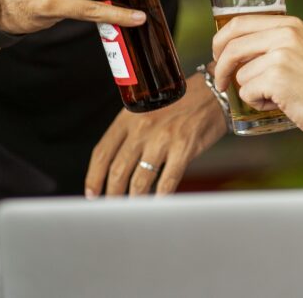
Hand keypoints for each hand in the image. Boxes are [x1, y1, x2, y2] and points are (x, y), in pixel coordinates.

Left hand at [84, 72, 227, 196]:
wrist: (212, 93)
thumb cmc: (178, 103)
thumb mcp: (146, 110)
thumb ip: (131, 133)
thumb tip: (117, 165)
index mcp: (128, 118)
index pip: (102, 152)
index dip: (93, 177)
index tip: (91, 193)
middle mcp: (142, 128)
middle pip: (118, 170)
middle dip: (112, 194)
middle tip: (111, 207)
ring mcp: (162, 139)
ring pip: (140, 180)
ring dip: (134, 200)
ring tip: (133, 210)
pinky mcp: (183, 148)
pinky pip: (167, 181)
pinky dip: (160, 197)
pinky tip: (157, 204)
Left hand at [211, 15, 302, 146]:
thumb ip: (276, 42)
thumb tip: (234, 49)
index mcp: (290, 24)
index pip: (240, 22)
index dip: (221, 39)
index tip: (217, 54)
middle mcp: (285, 34)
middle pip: (232, 45)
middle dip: (220, 65)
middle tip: (221, 81)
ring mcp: (281, 55)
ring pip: (240, 74)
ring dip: (251, 91)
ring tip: (277, 96)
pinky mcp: (277, 78)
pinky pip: (247, 92)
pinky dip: (258, 103)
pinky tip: (280, 104)